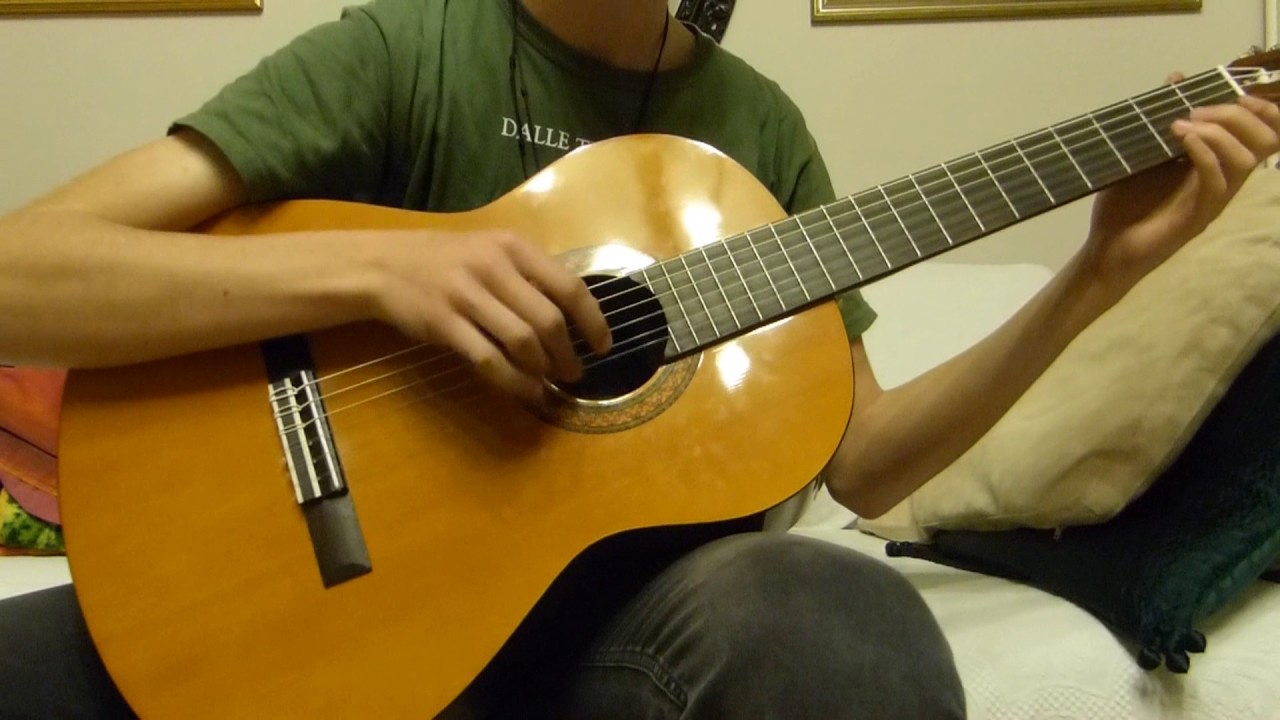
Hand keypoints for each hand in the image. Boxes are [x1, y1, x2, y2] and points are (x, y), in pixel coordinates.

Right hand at [369, 229, 610, 400]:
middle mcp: (493, 268)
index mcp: (513, 247)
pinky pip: (488, 359)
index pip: (569, 286)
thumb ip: (528, 276)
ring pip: (521, 342)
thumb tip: (572, 316)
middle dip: (568, 354)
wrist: (384, 266)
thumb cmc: (445, 260)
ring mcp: (467, 296)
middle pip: (548, 320)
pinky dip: (513, 381)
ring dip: (542, 369)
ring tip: (549, 382)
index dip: (593, 321)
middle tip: (575, 373)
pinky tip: (525, 391)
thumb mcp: (490, 251)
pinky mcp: (445, 324)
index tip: (603, 346)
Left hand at [1084, 73, 1279, 283]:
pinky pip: (1217, 181)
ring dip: (1217, 132)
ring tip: (1183, 124)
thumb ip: (1161, 118)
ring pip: (1245, 160)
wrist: (1105, 249)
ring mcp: (1212, 201)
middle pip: (1264, 141)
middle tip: (1196, 110)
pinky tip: (1181, 139)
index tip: (1236, 92)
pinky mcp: (1197, 217)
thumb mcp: (1143, 153)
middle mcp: (1223, 182)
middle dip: (1235, 115)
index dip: (1263, 110)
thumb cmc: (1125, 204)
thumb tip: (1175, 78)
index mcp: (1217, 166)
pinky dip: (1204, 153)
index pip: (1266, 135)